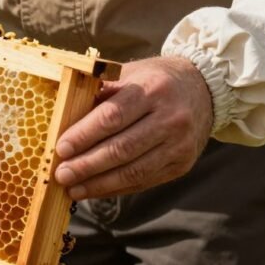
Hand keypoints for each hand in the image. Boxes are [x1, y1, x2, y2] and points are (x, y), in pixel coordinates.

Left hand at [53, 56, 213, 199]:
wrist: (203, 90)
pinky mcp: (181, 164)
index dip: (84, 135)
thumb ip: (99, 92)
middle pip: (122, 149)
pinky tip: (94, 190)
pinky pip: (143, 182)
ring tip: (73, 189)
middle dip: (87, 165)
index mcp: (153, 90)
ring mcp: (179, 145)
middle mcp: (171, 118)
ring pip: (133, 171)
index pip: (113, 116)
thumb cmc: (154, 81)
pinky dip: (115, 189)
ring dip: (99, 184)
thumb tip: (61, 113)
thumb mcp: (129, 74)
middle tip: (61, 175)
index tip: (61, 148)